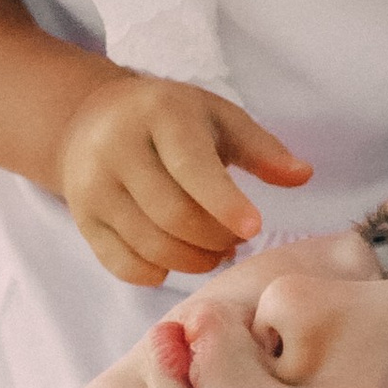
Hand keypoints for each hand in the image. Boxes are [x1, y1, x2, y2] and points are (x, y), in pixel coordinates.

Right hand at [55, 71, 312, 283]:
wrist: (90, 121)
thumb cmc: (171, 120)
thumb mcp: (218, 117)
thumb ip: (261, 148)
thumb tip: (304, 175)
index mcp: (160, 115)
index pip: (191, 167)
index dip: (224, 203)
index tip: (255, 228)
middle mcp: (118, 149)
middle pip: (171, 215)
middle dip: (214, 240)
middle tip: (237, 241)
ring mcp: (93, 187)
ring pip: (149, 245)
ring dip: (193, 261)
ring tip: (216, 251)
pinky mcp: (83, 219)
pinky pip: (123, 265)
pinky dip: (158, 273)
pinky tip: (178, 260)